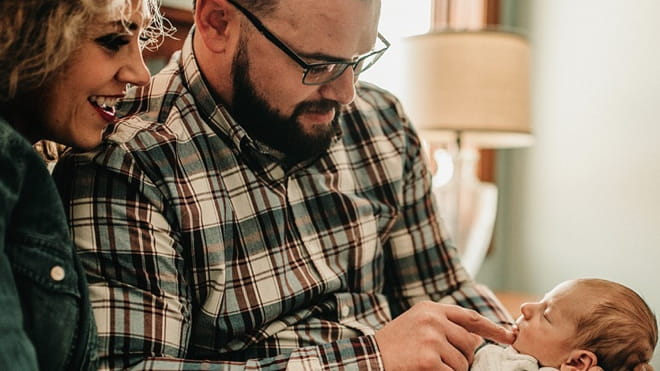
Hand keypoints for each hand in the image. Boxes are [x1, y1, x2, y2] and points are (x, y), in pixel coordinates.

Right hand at [374, 301, 515, 370]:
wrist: (369, 358)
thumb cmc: (394, 345)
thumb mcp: (416, 323)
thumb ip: (443, 324)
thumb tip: (475, 338)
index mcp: (431, 309)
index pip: (470, 317)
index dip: (493, 328)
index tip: (510, 336)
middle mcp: (433, 320)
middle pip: (469, 344)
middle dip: (462, 357)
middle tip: (440, 361)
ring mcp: (431, 339)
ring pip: (462, 362)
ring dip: (451, 370)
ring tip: (428, 365)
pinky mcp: (428, 360)